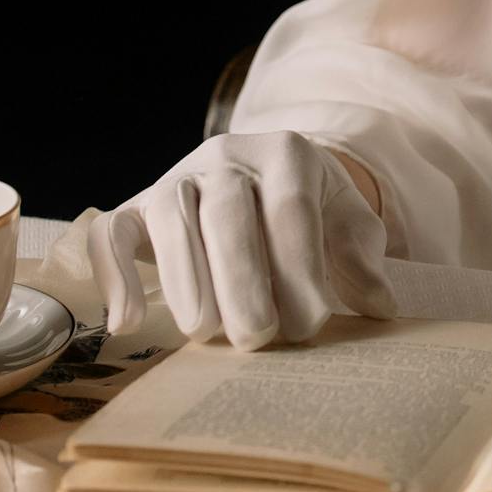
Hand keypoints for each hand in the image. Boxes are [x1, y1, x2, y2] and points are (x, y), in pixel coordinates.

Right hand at [86, 131, 396, 347]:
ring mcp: (175, 177)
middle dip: (243, 279)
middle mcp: (226, 156)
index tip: (311, 324)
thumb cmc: (309, 209)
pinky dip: (113, 275)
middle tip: (258, 338)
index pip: (291, 208)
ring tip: (204, 332)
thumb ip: (362, 258)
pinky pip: (110, 232)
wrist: (259, 176)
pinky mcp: (134, 206)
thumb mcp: (346, 221)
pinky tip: (124, 323)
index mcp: (286, 153)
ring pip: (171, 217)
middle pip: (229, 212)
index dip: (299, 266)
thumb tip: (380, 307)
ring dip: (186, 278)